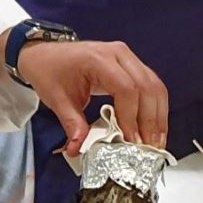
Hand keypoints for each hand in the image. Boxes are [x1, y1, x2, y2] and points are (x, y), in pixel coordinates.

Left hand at [14, 39, 168, 153]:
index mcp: (98, 59)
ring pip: (155, 86)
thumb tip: (79, 148)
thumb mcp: (57, 99)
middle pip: (147, 87)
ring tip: (156, 141)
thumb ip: (72, 124)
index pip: (126, 88)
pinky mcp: (130, 64)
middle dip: (150, 120)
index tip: (131, 140)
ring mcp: (126, 57)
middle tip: (149, 146)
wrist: (44, 54)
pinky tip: (153, 128)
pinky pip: (150, 85)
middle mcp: (118, 54)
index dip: (132, 116)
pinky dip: (155, 108)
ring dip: (158, 116)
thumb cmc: (49, 71)